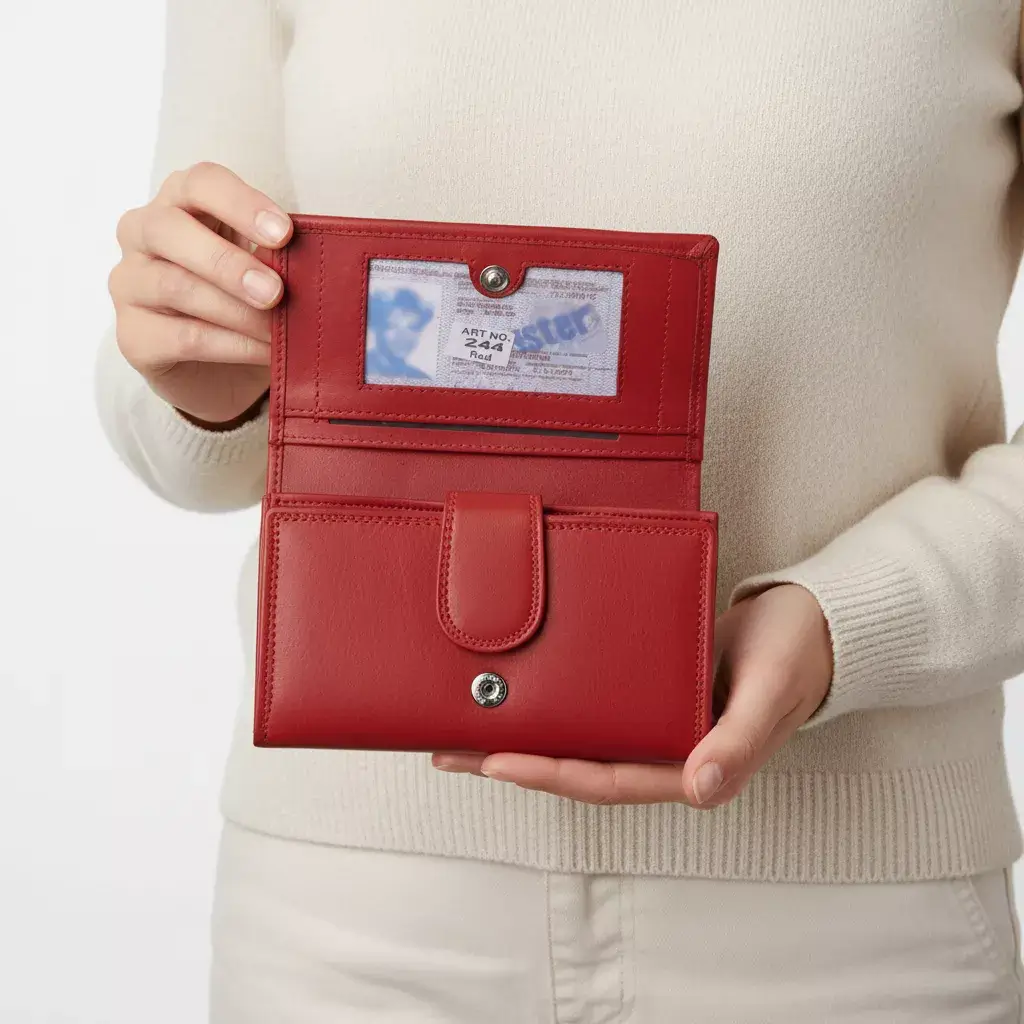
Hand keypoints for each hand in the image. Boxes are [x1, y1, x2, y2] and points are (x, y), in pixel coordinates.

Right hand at [108, 162, 292, 426]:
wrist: (223, 372)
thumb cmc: (247, 302)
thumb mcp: (264, 268)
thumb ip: (277, 255)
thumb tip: (315, 260)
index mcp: (181, 202)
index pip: (200, 182)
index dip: (241, 203)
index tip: (285, 233)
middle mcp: (143, 233)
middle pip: (170, 229)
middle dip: (227, 262)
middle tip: (275, 291)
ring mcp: (130, 284)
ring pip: (175, 286)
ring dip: (236, 311)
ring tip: (278, 331)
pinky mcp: (133, 336)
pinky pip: (182, 336)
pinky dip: (231, 346)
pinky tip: (264, 352)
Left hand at [432, 584, 832, 806]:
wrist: (809, 621)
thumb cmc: (796, 656)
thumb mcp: (769, 693)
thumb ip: (738, 743)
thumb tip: (698, 790)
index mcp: (690, 762)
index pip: (609, 780)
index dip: (552, 774)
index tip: (497, 761)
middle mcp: (663, 747)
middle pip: (578, 763)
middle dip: (515, 759)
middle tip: (449, 747)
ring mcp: (652, 718)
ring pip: (580, 734)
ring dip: (526, 730)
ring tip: (465, 720)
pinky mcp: (646, 686)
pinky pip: (595, 700)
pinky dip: (556, 697)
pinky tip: (520, 685)